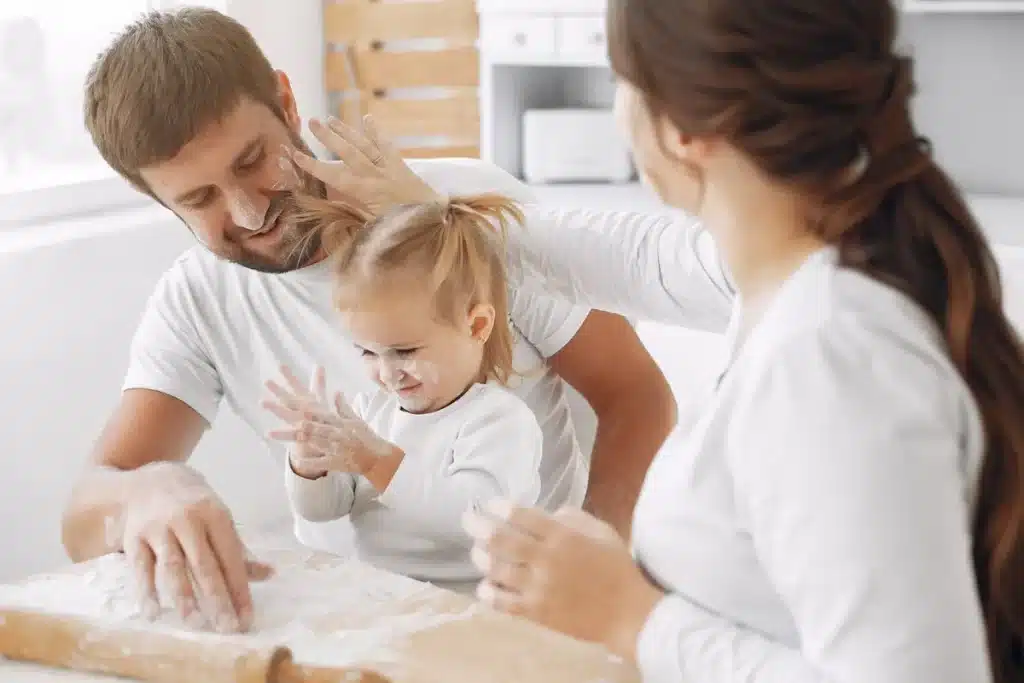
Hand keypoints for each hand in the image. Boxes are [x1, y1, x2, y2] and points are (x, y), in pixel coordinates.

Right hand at [114, 462, 272, 632]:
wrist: (148, 480)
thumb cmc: (192, 505)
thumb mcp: (218, 518)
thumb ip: (240, 550)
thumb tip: (269, 574)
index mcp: (215, 514)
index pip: (231, 557)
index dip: (240, 588)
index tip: (247, 618)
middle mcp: (187, 520)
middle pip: (204, 565)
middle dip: (217, 599)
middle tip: (227, 628)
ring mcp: (159, 529)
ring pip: (173, 567)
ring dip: (184, 597)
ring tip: (196, 623)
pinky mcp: (134, 538)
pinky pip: (141, 568)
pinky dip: (146, 591)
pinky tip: (153, 613)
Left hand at [262, 365, 396, 478]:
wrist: (378, 458)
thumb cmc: (366, 438)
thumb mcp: (355, 420)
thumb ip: (343, 407)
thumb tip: (336, 392)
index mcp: (339, 421)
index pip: (317, 410)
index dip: (300, 403)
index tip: (285, 396)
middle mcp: (336, 432)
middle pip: (311, 423)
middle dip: (292, 416)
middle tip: (273, 407)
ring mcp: (336, 448)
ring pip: (313, 441)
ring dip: (295, 438)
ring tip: (275, 433)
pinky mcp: (337, 462)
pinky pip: (321, 462)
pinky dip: (310, 463)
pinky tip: (297, 461)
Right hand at [281, 115, 442, 216]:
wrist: (437, 222)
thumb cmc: (404, 231)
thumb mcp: (375, 231)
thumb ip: (354, 222)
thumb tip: (332, 222)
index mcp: (367, 193)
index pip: (334, 176)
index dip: (313, 166)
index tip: (294, 155)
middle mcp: (377, 176)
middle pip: (349, 152)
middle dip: (329, 137)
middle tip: (311, 121)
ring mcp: (390, 169)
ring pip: (366, 145)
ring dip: (347, 131)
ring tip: (330, 118)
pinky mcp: (401, 166)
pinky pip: (386, 146)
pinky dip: (377, 132)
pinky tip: (368, 118)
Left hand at [463, 501, 663, 659]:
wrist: (626, 613)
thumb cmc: (616, 568)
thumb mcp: (600, 531)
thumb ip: (571, 517)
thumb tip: (546, 513)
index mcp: (562, 536)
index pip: (519, 516)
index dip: (498, 507)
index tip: (490, 503)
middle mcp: (545, 559)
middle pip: (499, 539)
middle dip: (477, 526)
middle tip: (468, 519)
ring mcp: (538, 588)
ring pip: (495, 569)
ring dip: (480, 557)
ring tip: (477, 551)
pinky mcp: (536, 613)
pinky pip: (502, 602)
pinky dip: (488, 592)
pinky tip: (484, 585)